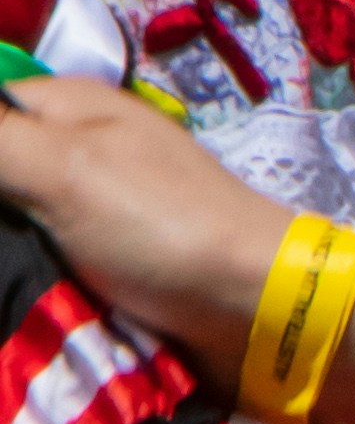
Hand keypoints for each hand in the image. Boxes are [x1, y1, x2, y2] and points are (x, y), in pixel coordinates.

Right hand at [0, 77, 296, 384]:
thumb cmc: (165, 227)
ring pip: (13, 232)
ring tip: (4, 289)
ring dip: (5, 264)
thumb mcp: (64, 166)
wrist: (260, 315)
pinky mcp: (106, 269)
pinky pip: (42, 272)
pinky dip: (26, 288)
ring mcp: (93, 214)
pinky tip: (16, 308)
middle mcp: (77, 152)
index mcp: (68, 108)